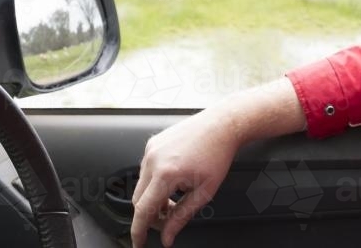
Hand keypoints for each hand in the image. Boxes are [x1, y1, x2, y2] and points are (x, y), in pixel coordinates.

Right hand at [130, 108, 240, 247]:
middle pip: (138, 200)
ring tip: (175, 199)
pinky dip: (154, 182)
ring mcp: (151, 149)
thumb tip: (168, 236)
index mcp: (166, 173)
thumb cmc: (218, 153)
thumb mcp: (204, 192)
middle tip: (168, 220)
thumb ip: (182, 217)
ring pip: (141, 185)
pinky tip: (173, 182)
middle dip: (150, 215)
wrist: (222, 125)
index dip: (139, 231)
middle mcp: (153, 159)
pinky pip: (146, 170)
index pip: (143, 210)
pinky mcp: (152, 143)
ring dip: (153, 198)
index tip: (139, 243)